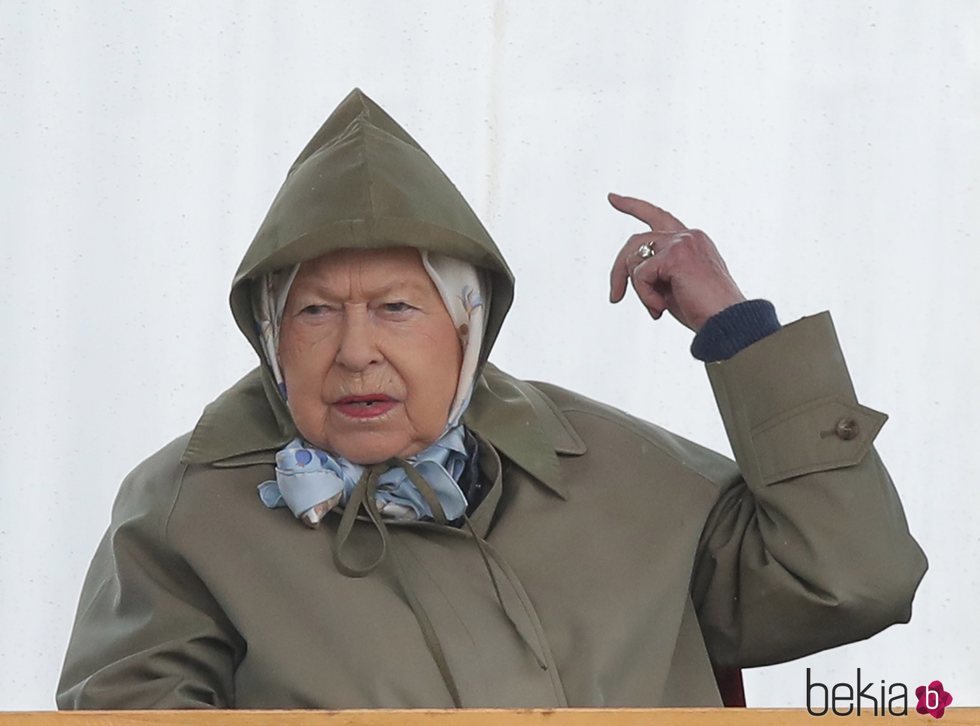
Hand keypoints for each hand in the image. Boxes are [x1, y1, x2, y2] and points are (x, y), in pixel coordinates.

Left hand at [607, 193, 745, 331]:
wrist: (727, 323)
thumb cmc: (704, 311)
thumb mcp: (673, 286)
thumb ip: (655, 272)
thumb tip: (629, 272)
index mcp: (691, 241)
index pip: (657, 216)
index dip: (633, 206)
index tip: (613, 198)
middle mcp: (688, 235)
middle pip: (635, 241)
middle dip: (618, 270)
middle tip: (614, 297)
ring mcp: (683, 242)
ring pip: (634, 259)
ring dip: (639, 290)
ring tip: (657, 309)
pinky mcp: (676, 255)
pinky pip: (641, 275)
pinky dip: (645, 296)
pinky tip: (661, 308)